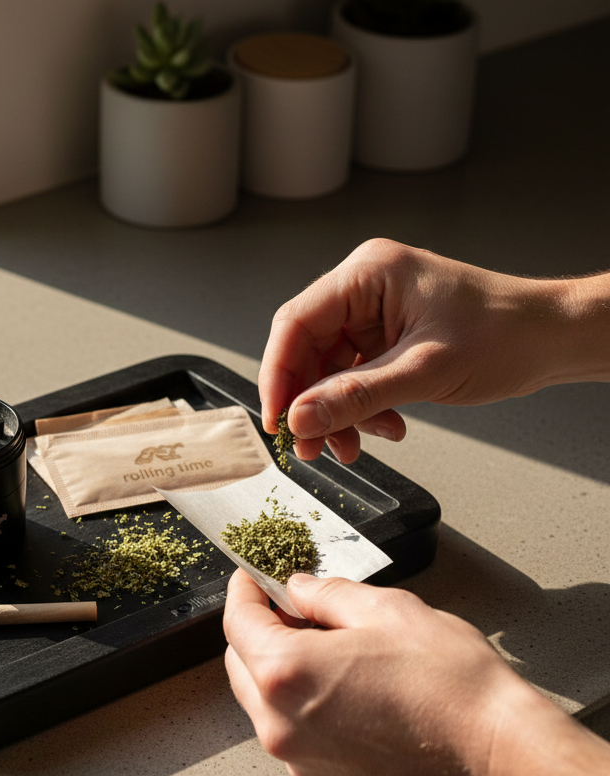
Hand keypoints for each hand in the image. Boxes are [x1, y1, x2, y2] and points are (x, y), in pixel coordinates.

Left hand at [222, 569, 527, 775]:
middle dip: (258, 628)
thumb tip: (300, 589)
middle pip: (240, 662)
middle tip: (294, 605)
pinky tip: (337, 681)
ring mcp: (297, 755)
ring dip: (275, 665)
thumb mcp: (387, 610)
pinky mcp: (320, 775)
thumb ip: (327, 595)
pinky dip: (295, 699)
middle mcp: (279, 721)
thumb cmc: (453, 687)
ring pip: (260, 697)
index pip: (237, 622)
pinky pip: (287, 727)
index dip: (245, 591)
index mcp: (286, 672)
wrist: (499, 758)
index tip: (254, 577)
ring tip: (324, 642)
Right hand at [260, 238, 609, 462]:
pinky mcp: (387, 337)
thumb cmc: (505, 333)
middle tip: (310, 446)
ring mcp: (375, 313)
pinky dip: (361, 409)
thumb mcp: (423, 371)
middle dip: (311, 404)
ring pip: (328, 371)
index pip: (295, 324)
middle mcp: (365, 288)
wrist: (552, 340)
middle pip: (307, 351)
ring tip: (353, 445)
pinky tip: (384, 427)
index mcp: (367, 274)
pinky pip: (353, 378)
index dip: (278, 376)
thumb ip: (355, 396)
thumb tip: (300, 419)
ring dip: (338, 413)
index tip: (277, 420)